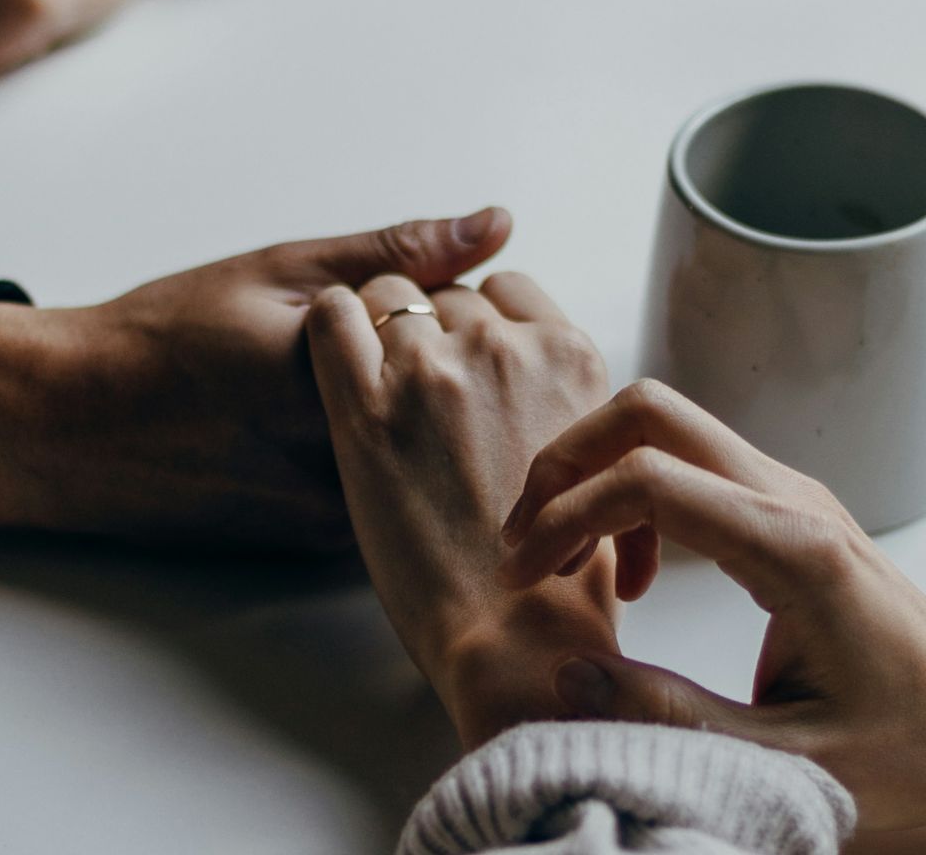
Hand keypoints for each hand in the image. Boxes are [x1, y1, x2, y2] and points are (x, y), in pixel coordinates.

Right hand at [0, 209, 509, 550]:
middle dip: (451, 371)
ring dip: (429, 424)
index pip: (468, 342)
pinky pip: (397, 498)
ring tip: (334, 391)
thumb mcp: (280, 271)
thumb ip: (395, 253)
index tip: (411, 297)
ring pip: (434, 462)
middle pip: (461, 411)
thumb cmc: (166, 338)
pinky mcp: (324, 547)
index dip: (454, 312)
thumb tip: (496, 224)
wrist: (72, 429)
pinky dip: (395, 464)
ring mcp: (339, 515)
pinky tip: (327, 432)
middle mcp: (348, 463)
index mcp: (343, 381)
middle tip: (390, 339)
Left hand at [305, 271, 619, 746]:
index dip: (479, 319)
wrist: (515, 636)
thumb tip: (536, 385)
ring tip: (375, 389)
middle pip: (447, 294)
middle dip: (428, 330)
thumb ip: (564, 401)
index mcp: (570, 357)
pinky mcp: (366, 408)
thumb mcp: (596, 460)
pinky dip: (329, 325)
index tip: (463, 359)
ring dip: (377, 330)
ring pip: (388, 295)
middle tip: (416, 393)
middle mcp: (506, 349)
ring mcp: (434, 371)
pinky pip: (332, 315)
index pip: (508, 288)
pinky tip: (332, 361)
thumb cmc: (560, 573)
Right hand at [499, 380, 925, 829]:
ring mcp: (793, 494)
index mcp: (794, 550)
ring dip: (596, 475)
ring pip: (667, 426)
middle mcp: (793, 499)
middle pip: (651, 411)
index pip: (649, 479)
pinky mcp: (788, 508)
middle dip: (567, 461)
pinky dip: (635, 495)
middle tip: (526, 543)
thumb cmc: (912, 745)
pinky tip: (632, 576)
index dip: (566, 515)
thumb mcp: (787, 762)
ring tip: (566, 562)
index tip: (525, 574)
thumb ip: (671, 720)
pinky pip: (691, 464)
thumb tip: (568, 680)